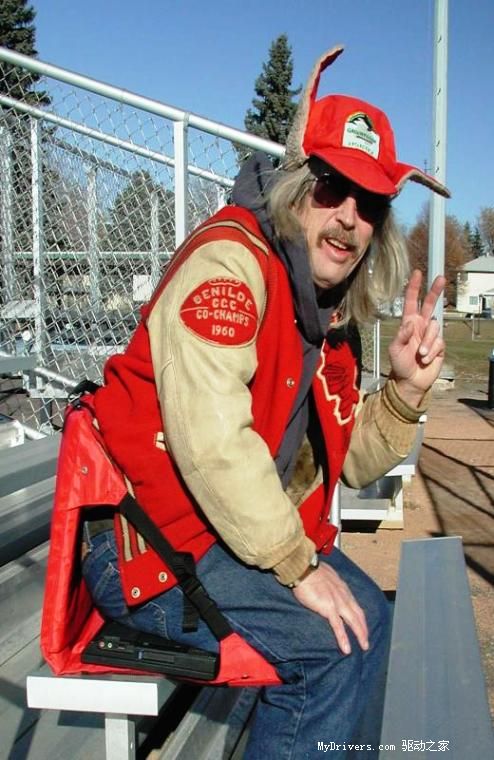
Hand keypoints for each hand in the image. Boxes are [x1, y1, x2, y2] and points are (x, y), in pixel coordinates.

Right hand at [292, 562, 368, 653]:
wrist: (303, 568)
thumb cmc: (309, 569)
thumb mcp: (324, 574)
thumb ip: (328, 582)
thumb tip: (326, 584)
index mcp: (341, 587)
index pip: (354, 603)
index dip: (360, 616)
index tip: (362, 624)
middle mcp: (343, 594)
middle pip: (358, 614)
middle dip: (364, 628)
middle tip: (366, 640)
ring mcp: (337, 602)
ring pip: (353, 621)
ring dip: (360, 635)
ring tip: (364, 646)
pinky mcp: (328, 608)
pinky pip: (338, 626)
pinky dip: (344, 638)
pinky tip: (347, 649)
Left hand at [388, 270, 445, 405]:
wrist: (410, 381)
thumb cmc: (399, 364)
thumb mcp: (394, 349)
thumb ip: (401, 335)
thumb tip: (411, 323)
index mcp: (408, 323)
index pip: (412, 302)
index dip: (414, 288)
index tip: (418, 273)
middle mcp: (421, 326)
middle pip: (430, 304)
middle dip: (435, 291)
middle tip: (441, 278)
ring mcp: (431, 335)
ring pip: (434, 328)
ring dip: (427, 342)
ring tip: (420, 355)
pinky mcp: (440, 345)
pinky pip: (439, 342)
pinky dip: (432, 351)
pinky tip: (426, 359)